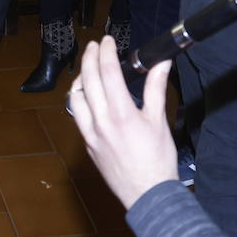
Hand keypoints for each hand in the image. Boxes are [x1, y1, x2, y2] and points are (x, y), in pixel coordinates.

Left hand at [67, 36, 177, 209]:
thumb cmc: (158, 161)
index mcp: (122, 114)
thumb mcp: (159, 121)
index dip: (106, 52)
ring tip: (88, 68)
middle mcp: (102, 122)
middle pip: (88, 80)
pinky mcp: (88, 145)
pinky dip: (79, 101)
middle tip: (94, 46)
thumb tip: (161, 64)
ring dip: (79, 79)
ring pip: (75, 98)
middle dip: (89, 58)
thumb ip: (156, 89)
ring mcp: (91, 134)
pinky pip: (77, 116)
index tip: (107, 41)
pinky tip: (87, 96)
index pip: (108, 73)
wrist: (148, 195)